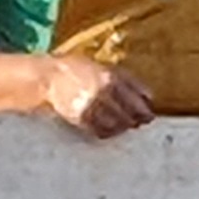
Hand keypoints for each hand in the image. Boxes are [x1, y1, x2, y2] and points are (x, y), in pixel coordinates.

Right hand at [43, 56, 157, 137]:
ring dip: (122, 127)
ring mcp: (92, 106)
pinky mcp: (81, 118)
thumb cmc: (78, 70)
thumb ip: (126, 80)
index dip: (145, 108)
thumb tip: (148, 98)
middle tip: (137, 122)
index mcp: (112, 77)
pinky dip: (108, 132)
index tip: (147, 114)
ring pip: (118, 125)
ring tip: (122, 126)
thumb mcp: (104, 67)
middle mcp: (104, 92)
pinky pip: (101, 131)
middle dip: (136, 120)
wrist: (49, 78)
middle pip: (131, 114)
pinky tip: (108, 128)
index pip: (139, 98)